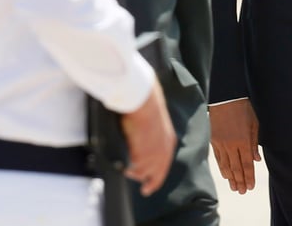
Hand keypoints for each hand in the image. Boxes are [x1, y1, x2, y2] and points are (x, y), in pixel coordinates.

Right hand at [119, 80, 176, 196]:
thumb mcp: (153, 122)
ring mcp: (153, 156)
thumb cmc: (145, 106)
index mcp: (168, 142)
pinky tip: (122, 164)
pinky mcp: (142, 157)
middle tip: (145, 190)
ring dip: (133, 173)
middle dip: (148, 182)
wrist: (143, 101)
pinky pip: (131, 168)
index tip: (150, 187)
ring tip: (126, 169)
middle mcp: (164, 152)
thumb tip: (140, 138)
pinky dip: (126, 168)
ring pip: (141, 173)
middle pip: (156, 174)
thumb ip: (150, 134)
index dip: (157, 177)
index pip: (164, 165)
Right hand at [208, 98, 260, 193]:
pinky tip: (225, 174)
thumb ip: (255, 143)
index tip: (250, 187)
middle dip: (240, 181)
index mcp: (243, 141)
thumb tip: (256, 159)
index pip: (247, 164)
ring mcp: (221, 143)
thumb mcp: (254, 124)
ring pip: (226, 165)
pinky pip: (218, 158)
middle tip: (242, 192)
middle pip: (236, 168)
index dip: (249, 177)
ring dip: (230, 178)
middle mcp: (231, 144)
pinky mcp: (214, 140)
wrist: (225, 97)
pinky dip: (222, 167)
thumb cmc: (243, 108)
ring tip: (234, 188)